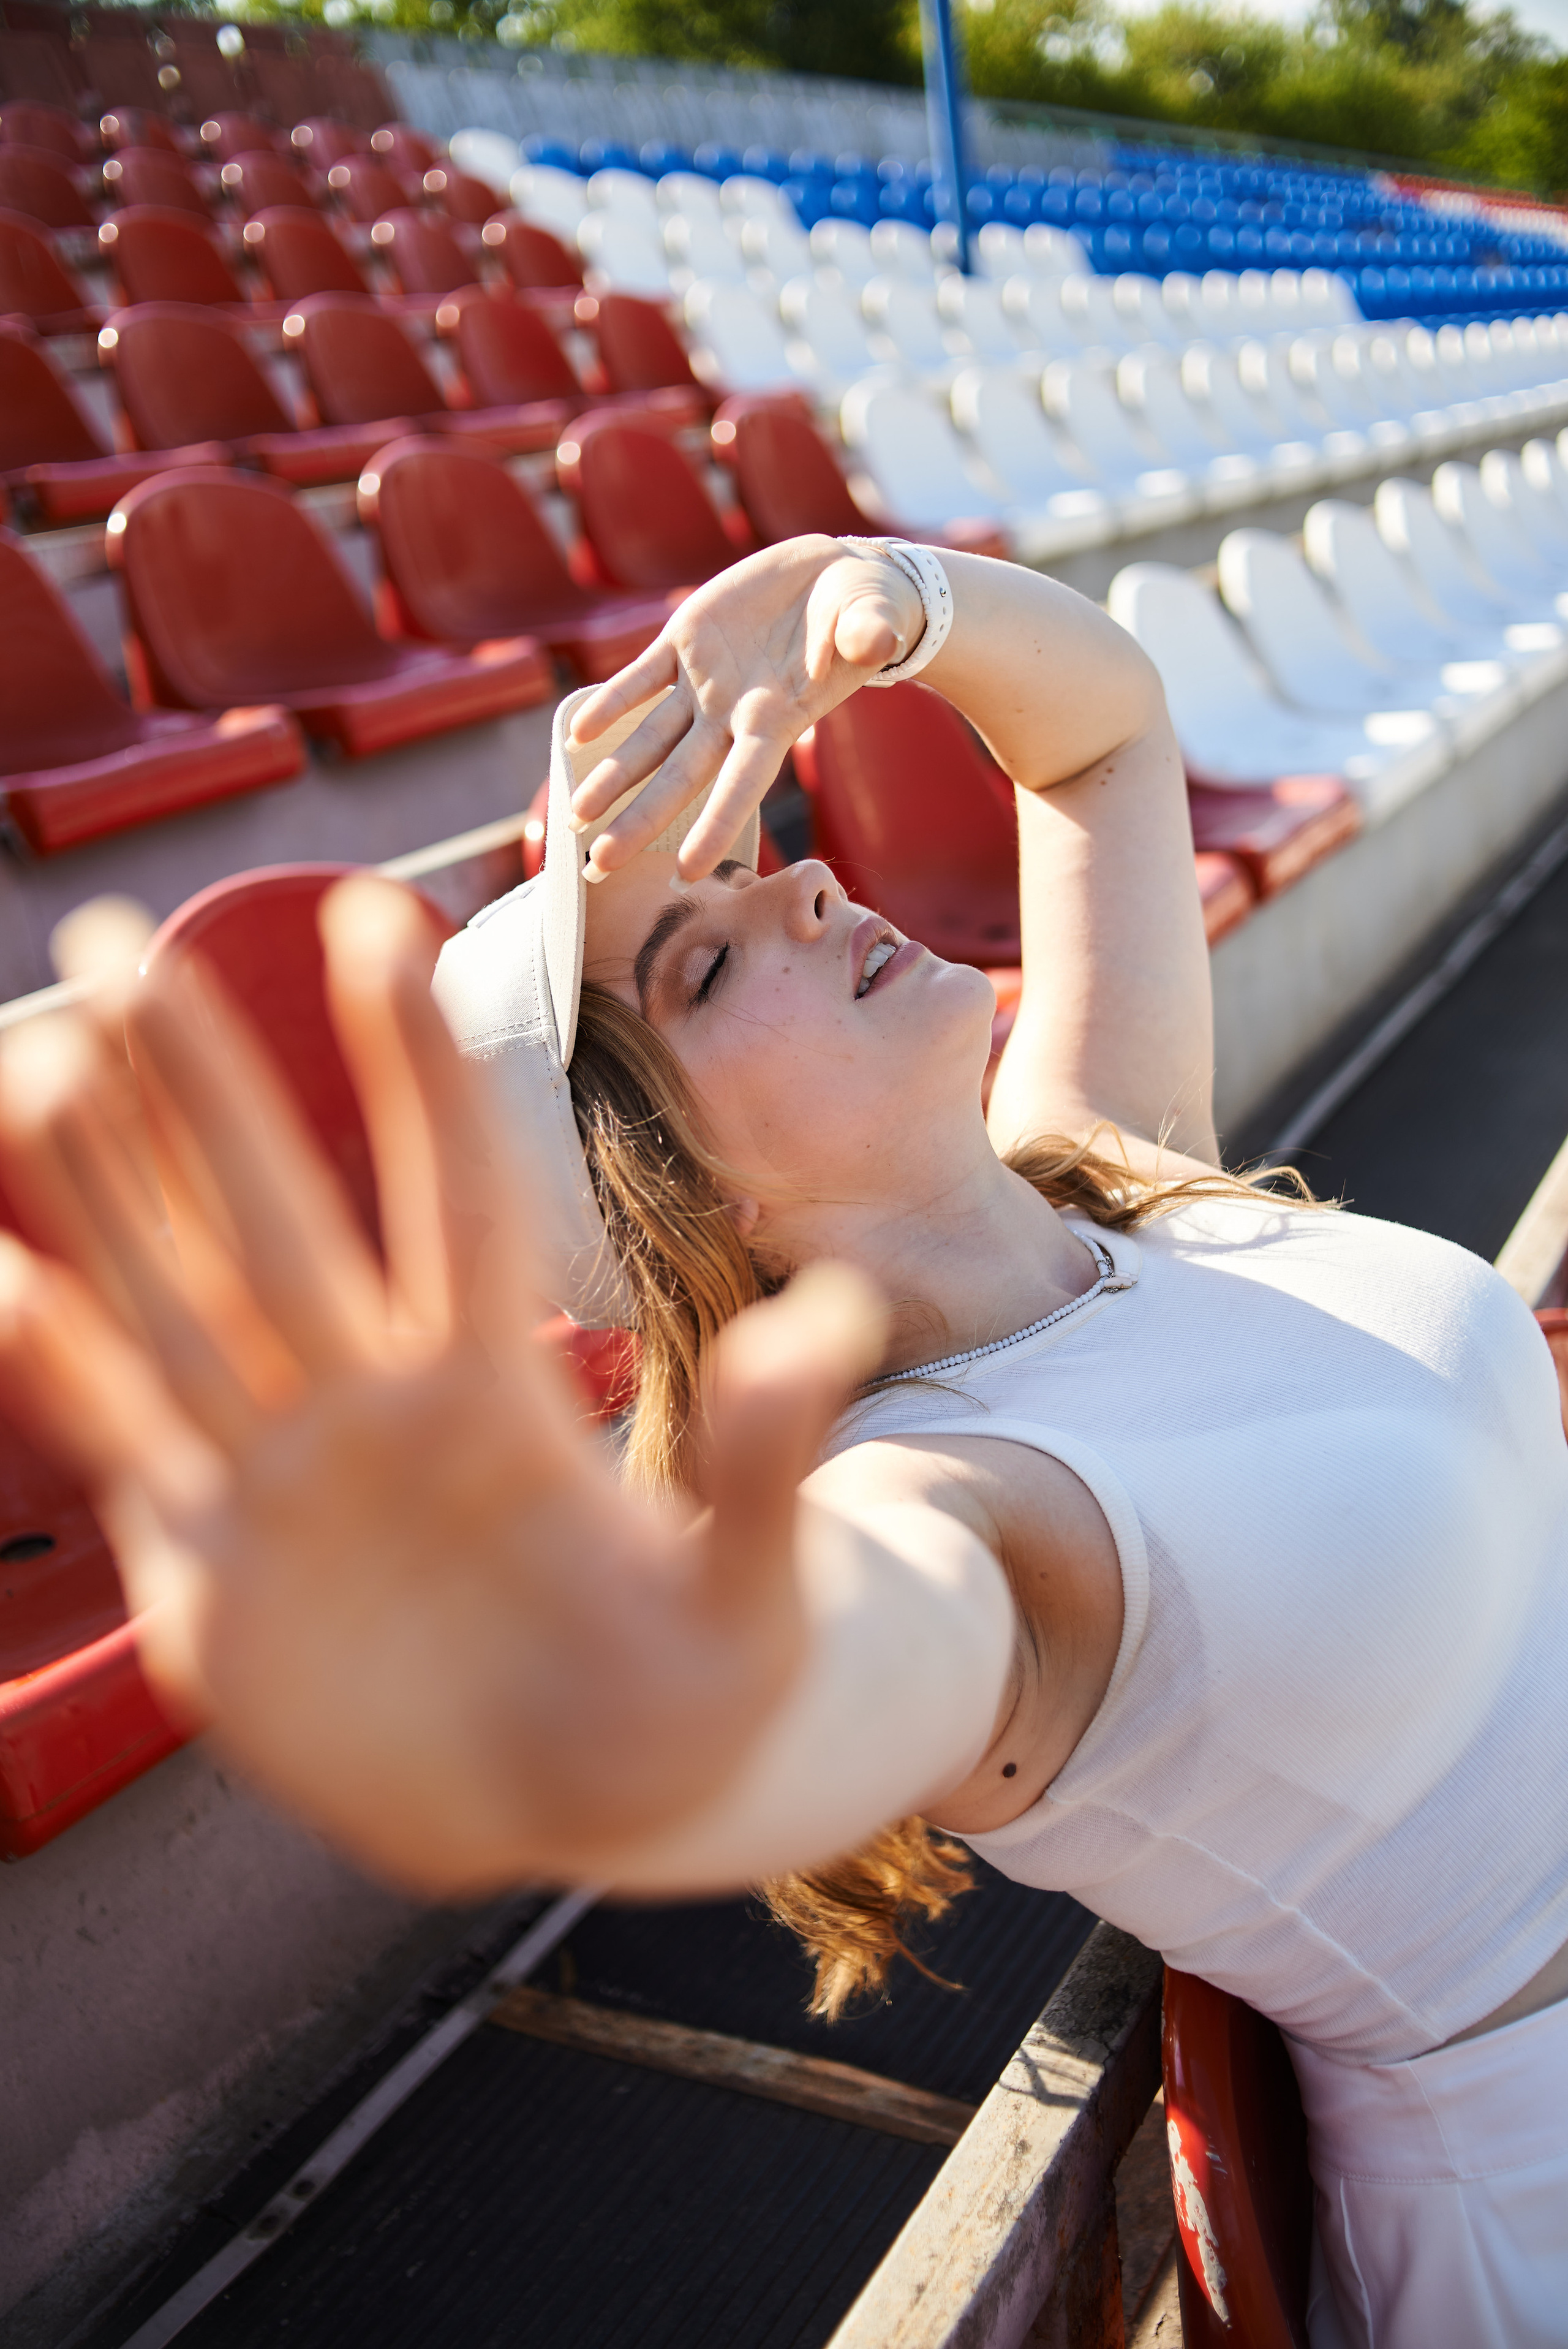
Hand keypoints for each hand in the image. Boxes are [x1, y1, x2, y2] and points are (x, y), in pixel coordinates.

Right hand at [0, 881, 881, 1895]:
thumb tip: (842, 1320)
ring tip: (41, 1053)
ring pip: (177, 1301)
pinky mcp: (211, 1570)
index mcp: (496, 1397)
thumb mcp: (745, 1601)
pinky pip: (121, 1440)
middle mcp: (375, 1405)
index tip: (378, 916)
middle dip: (199, 1090)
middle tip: (122, 938)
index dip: (413, 1064)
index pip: (447, 1193)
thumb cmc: (678, 1698)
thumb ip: (766, 1470)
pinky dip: (51, 1364)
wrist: (582, 1805)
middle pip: (273, 1219)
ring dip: (104, 1187)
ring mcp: (285, 1478)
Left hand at [565, 535, 924, 880]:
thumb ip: (869, 634)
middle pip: (679, 778)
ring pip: (649, 739)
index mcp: (778, 716)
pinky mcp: (686, 640)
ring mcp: (705, 681)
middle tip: (599, 865)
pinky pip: (639, 678)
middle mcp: (734, 711)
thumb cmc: (867, 611)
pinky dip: (609, 704)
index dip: (715, 824)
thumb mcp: (873, 619)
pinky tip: (576, 735)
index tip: (687, 871)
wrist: (838, 581)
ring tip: (573, 818)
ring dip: (612, 777)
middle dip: (639, 823)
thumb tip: (876, 641)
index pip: (742, 782)